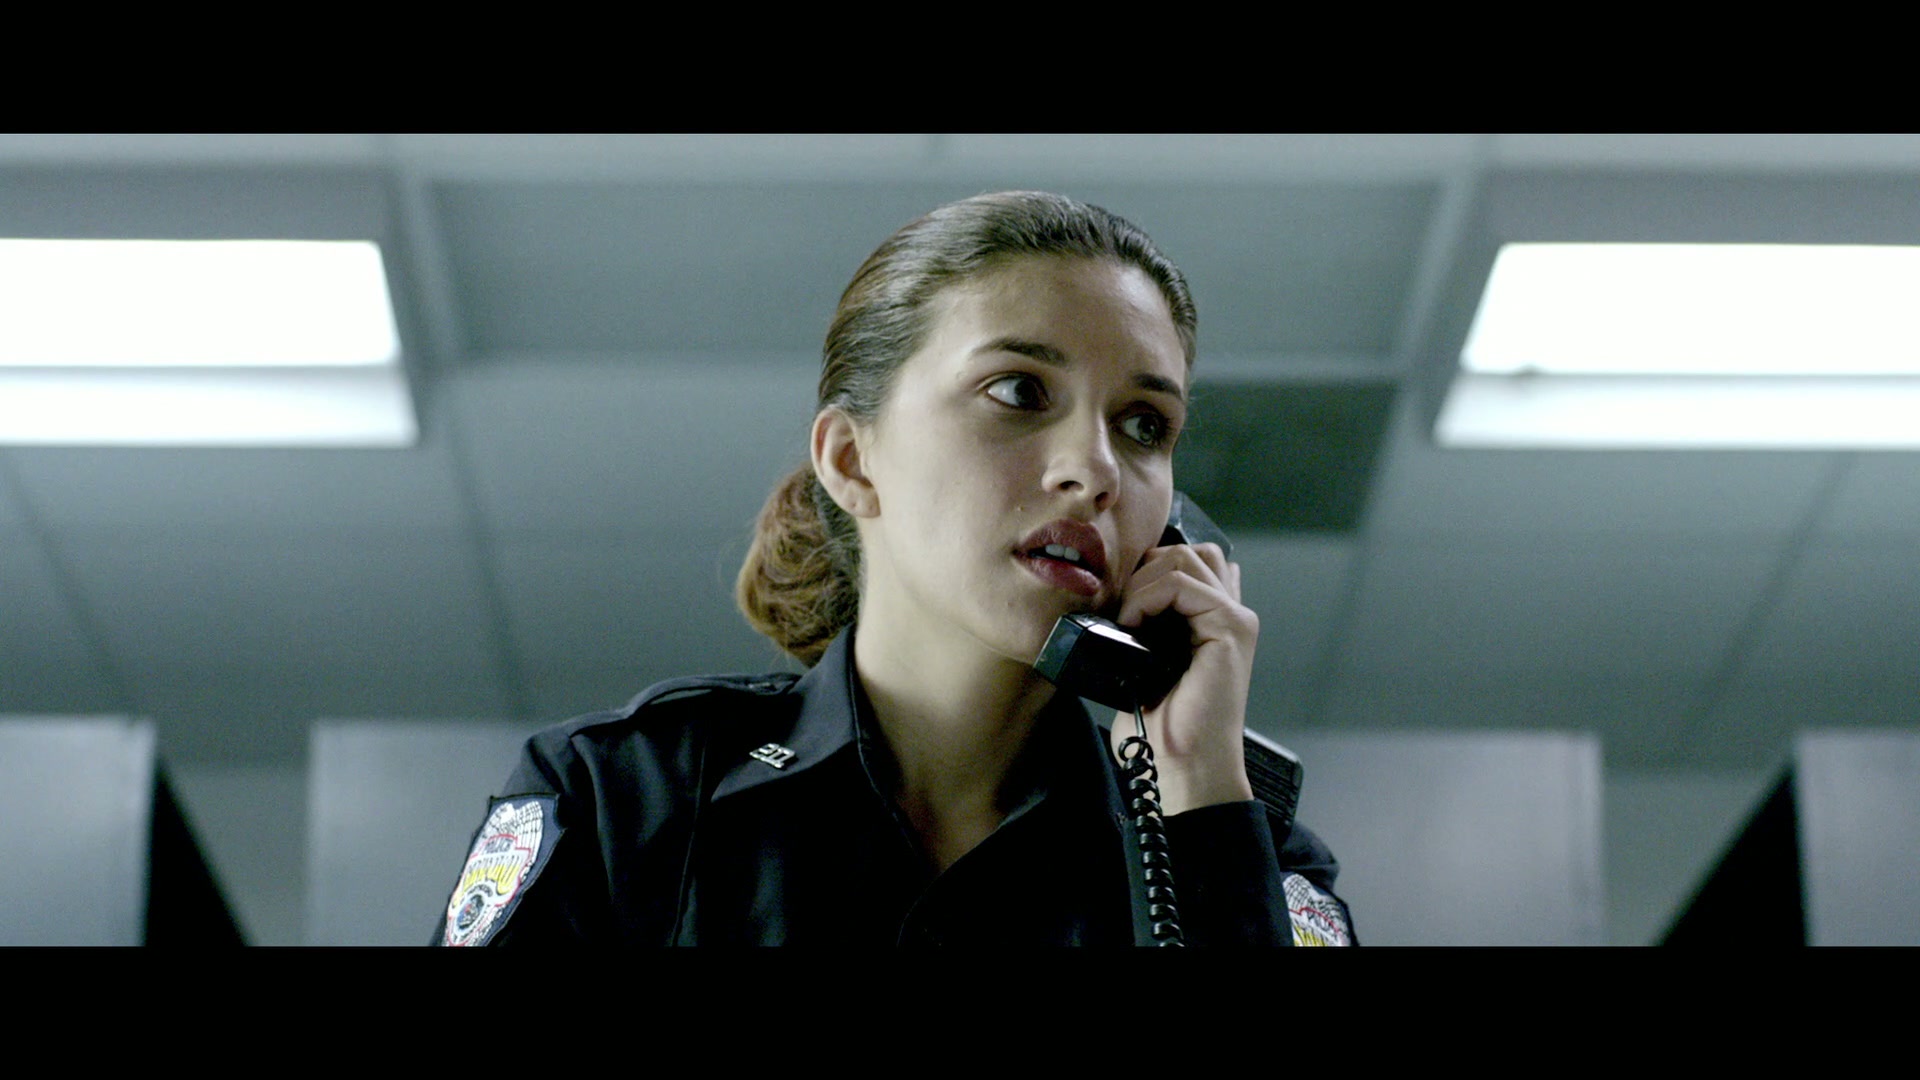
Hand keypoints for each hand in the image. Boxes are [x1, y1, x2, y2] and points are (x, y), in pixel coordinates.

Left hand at [1109, 542, 1257, 814]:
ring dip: (1142, 583)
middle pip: (1186, 550)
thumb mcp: (1143, 664)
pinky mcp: (1232, 628)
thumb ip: (1145, 624)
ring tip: (1127, 621)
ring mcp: (1235, 619)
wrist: (1180, 767)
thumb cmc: (1161, 727)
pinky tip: (1133, 625)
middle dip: (1144, 570)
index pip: (1184, 560)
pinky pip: (1182, 582)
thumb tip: (1114, 598)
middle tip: (1122, 611)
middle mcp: (1229, 614)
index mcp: (1211, 621)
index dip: (1146, 570)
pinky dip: (1148, 596)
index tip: (1120, 605)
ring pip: (1183, 558)